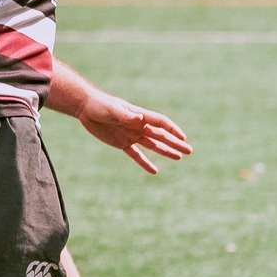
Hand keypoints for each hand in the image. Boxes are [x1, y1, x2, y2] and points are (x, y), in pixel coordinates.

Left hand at [76, 93, 191, 174]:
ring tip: (179, 157)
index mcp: (140, 116)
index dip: (173, 130)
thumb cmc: (100, 105)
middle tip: (189, 151)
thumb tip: (140, 118)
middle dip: (175, 143)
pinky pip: (136, 155)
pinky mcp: (122, 143)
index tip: (182, 138)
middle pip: (161, 136)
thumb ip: (126, 115)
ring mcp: (132, 135)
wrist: (86, 108)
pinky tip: (154, 171)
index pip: (161, 123)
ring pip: (153, 145)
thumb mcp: (112, 110)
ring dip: (166, 151)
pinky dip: (145, 163)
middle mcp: (139, 126)